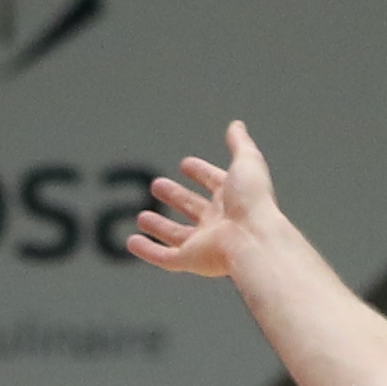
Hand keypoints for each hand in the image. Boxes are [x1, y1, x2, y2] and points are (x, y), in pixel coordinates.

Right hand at [125, 122, 282, 281]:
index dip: (201, 173)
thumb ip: (240, 143)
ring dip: (159, 227)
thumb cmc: (253, 201)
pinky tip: (132, 242)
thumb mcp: (247, 161)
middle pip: (193, 208)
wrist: (254, 238)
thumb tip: (237, 124)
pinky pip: (164, 258)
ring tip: (142, 217)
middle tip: (157, 185)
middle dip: (176, 197)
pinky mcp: (191, 260)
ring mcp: (204, 243)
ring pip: (177, 235)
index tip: (185, 164)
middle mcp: (219, 222)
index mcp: (233, 198)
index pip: (214, 183)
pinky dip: (147, 251)